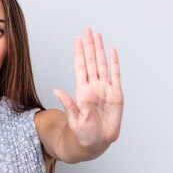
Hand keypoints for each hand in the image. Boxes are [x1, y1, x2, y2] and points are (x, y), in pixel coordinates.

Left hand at [52, 27, 122, 149]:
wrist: (96, 143)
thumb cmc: (83, 134)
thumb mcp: (74, 120)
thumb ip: (68, 104)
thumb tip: (56, 91)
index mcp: (82, 92)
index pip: (81, 67)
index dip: (79, 53)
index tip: (77, 39)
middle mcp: (93, 87)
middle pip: (91, 61)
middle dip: (89, 45)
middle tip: (87, 30)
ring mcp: (105, 90)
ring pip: (102, 65)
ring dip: (100, 50)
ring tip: (97, 35)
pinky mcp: (116, 95)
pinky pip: (116, 76)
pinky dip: (115, 63)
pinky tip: (112, 51)